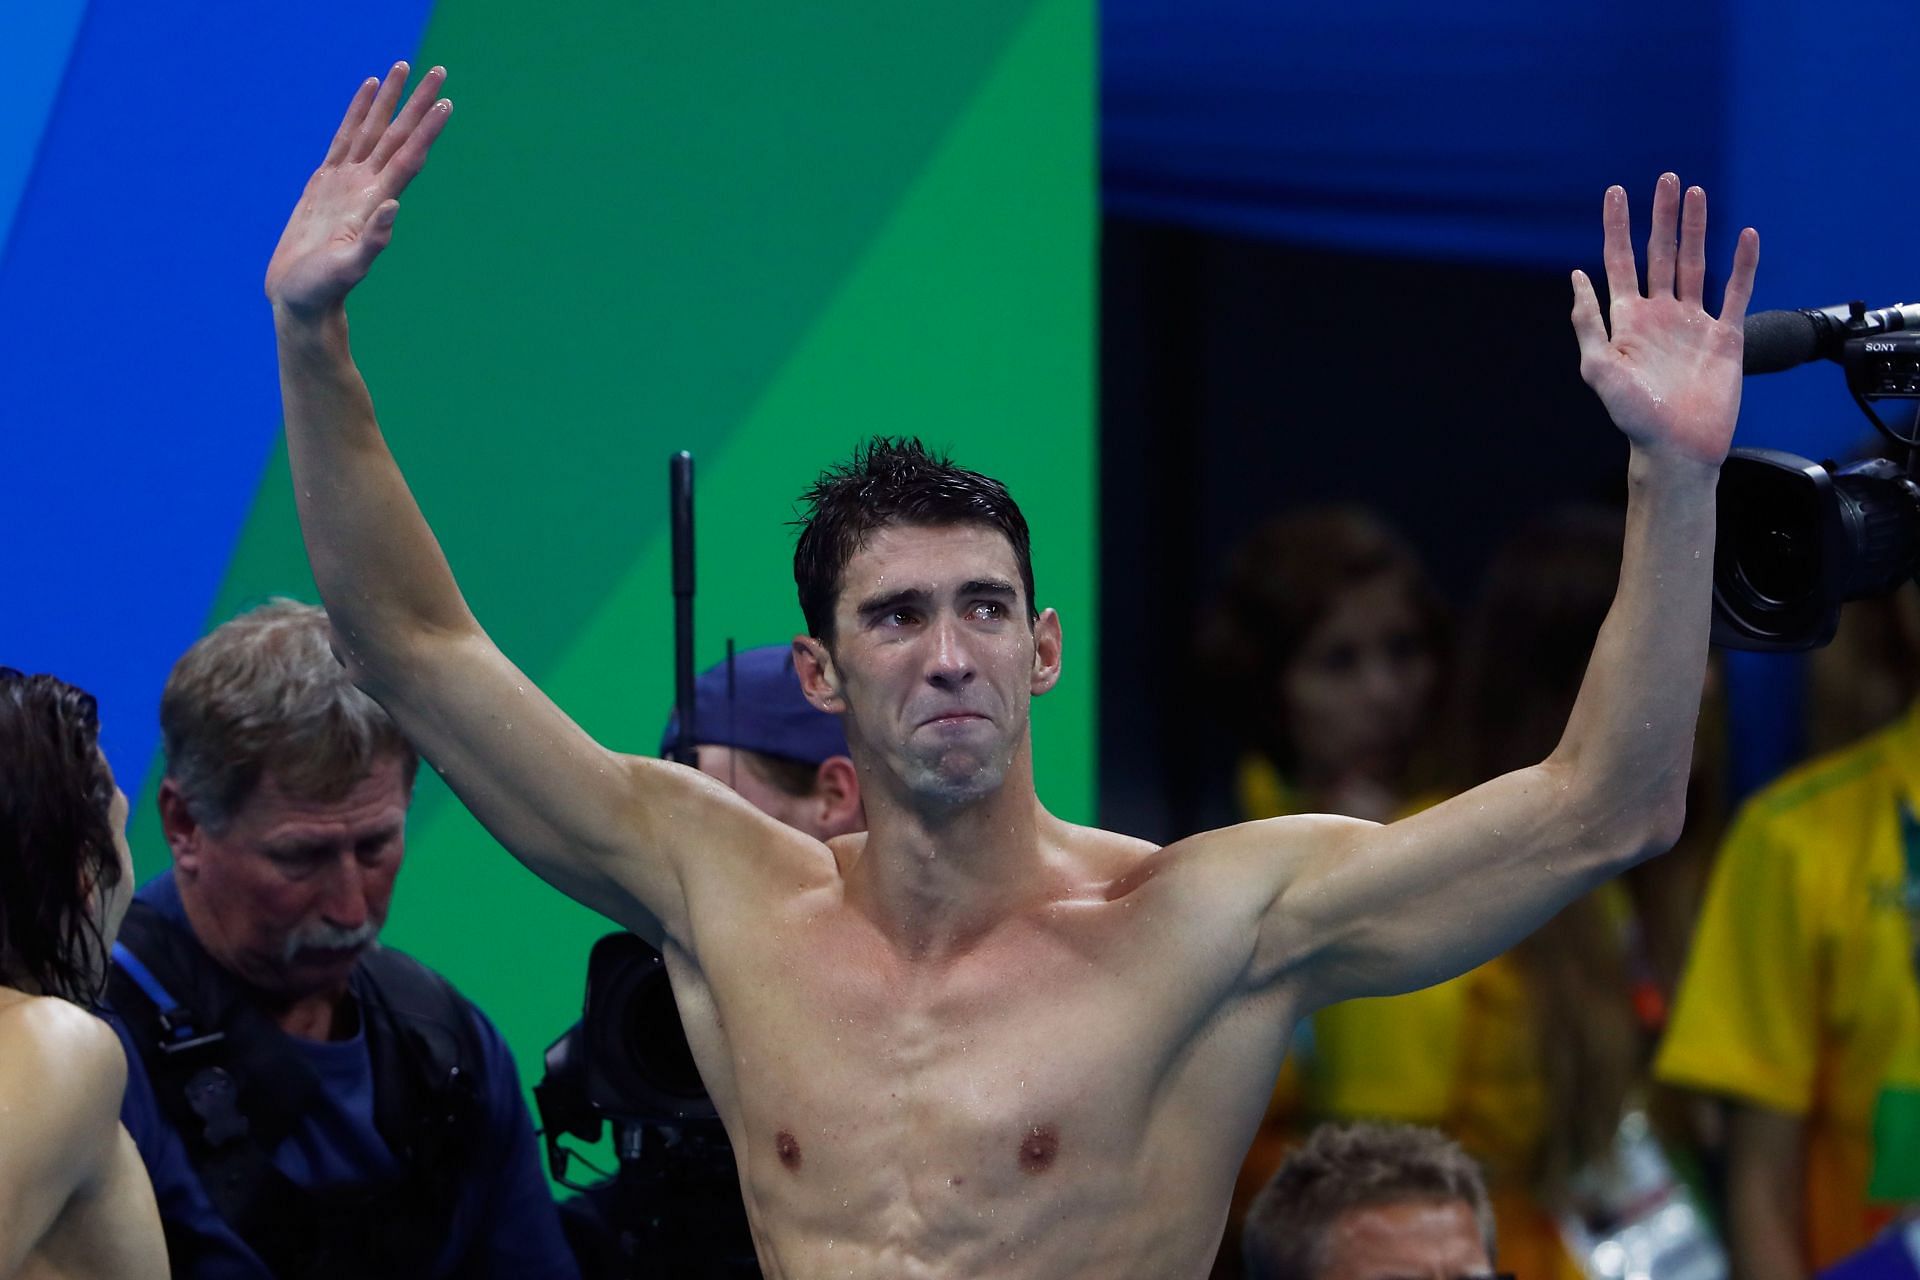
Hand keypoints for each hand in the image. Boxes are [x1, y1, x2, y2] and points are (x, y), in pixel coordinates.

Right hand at [265, 63, 450, 318]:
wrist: (300, 299)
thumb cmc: (323, 290)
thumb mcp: (348, 268)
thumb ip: (372, 242)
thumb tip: (392, 208)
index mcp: (376, 202)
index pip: (408, 157)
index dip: (427, 130)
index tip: (446, 102)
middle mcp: (367, 187)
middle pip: (397, 135)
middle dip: (416, 103)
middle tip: (438, 70)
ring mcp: (347, 183)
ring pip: (372, 130)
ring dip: (389, 101)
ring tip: (402, 68)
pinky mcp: (325, 183)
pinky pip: (345, 138)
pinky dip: (357, 113)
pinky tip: (367, 91)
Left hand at [1571, 174, 1759, 467]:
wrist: (1676, 448)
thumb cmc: (1633, 416)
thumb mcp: (1598, 368)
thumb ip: (1589, 323)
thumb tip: (1576, 277)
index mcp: (1627, 320)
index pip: (1620, 261)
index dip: (1617, 227)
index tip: (1616, 192)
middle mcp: (1660, 315)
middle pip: (1661, 253)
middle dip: (1662, 217)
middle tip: (1666, 178)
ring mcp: (1693, 323)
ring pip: (1696, 264)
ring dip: (1696, 229)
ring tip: (1695, 193)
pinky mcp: (1725, 336)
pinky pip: (1736, 292)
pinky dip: (1742, 264)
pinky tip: (1745, 235)